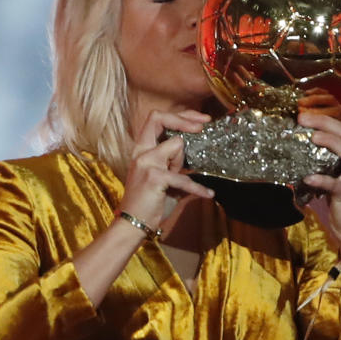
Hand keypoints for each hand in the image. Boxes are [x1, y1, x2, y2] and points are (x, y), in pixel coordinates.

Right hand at [118, 109, 214, 230]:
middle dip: (183, 118)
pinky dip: (198, 188)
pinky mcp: (154, 177)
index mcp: (141, 150)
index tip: (199, 121)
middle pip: (158, 117)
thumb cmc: (149, 203)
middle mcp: (141, 152)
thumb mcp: (162, 178)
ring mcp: (146, 163)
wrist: (133, 224)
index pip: (155, 119)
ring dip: (182, 162)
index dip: (178, 116)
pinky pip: (184, 178)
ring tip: (179, 180)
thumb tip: (198, 153)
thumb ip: (175, 164)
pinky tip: (207, 194)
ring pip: (176, 145)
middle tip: (202, 126)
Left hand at [298, 112, 340, 248]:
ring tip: (312, 138)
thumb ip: (325, 156)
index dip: (323, 119)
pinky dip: (322, 179)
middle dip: (324, 123)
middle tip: (302, 118)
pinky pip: (336, 184)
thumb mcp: (337, 171)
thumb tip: (297, 142)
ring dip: (330, 142)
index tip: (302, 114)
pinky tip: (309, 178)